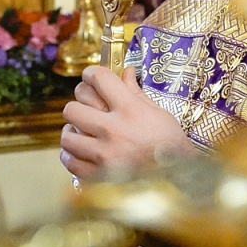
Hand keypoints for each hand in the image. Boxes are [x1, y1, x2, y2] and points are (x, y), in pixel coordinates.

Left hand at [60, 65, 196, 181]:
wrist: (178, 172)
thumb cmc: (169, 140)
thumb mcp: (156, 110)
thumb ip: (135, 91)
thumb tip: (126, 70)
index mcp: (129, 109)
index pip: (98, 79)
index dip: (91, 73)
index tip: (91, 77)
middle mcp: (113, 130)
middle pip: (73, 107)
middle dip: (78, 103)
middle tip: (85, 106)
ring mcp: (104, 154)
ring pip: (67, 136)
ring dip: (72, 130)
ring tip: (80, 130)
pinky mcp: (100, 175)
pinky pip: (70, 162)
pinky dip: (70, 156)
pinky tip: (79, 151)